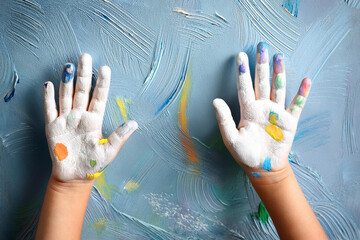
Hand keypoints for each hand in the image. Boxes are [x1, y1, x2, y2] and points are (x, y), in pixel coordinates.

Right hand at [43, 54, 137, 180]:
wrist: (74, 176)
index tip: (105, 68)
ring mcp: (66, 119)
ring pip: (67, 95)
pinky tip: (49, 84)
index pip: (99, 97)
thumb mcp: (109, 151)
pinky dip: (48, 97)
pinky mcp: (53, 126)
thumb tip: (135, 123)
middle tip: (85, 56)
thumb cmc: (94, 164)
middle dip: (84, 74)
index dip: (102, 83)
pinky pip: (50, 109)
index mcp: (95, 120)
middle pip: (82, 90)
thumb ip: (120, 136)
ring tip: (69, 65)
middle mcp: (81, 116)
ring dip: (67, 81)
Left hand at [213, 42, 310, 177]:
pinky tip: (306, 80)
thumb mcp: (231, 138)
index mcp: (248, 110)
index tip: (240, 55)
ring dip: (279, 73)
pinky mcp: (289, 122)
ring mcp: (276, 113)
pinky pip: (297, 105)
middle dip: (261, 64)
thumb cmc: (245, 154)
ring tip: (279, 57)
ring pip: (278, 88)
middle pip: (262, 81)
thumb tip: (215, 100)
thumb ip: (224, 119)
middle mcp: (262, 107)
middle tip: (261, 45)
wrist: (263, 168)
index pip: (244, 87)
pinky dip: (301, 93)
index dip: (242, 71)